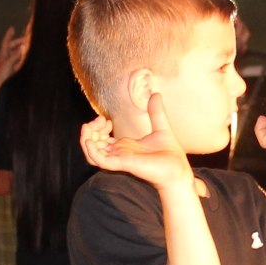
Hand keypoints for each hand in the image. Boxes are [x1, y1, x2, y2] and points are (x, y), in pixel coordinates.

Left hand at [0, 25, 26, 88]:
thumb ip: (15, 55)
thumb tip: (22, 47)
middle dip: (18, 43)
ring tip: (29, 47)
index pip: (6, 43)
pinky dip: (23, 60)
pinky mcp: (13, 72)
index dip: (9, 35)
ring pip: (17, 55)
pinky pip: (19, 63)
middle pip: (12, 48)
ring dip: (22, 51)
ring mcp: (9, 66)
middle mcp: (5, 60)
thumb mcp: (7, 64)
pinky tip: (28, 59)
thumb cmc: (0, 78)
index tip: (12, 28)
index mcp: (2, 56)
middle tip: (26, 39)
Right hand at [80, 94, 195, 193]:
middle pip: (94, 145)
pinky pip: (101, 161)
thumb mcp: (161, 128)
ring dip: (86, 139)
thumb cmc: (170, 155)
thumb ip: (156, 112)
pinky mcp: (123, 164)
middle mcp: (119, 153)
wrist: (179, 170)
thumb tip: (156, 94)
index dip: (97, 127)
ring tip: (89, 127)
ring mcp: (120, 159)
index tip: (105, 119)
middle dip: (90, 131)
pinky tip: (90, 141)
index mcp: (125, 147)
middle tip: (99, 121)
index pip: (101, 139)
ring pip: (92, 153)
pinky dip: (92, 152)